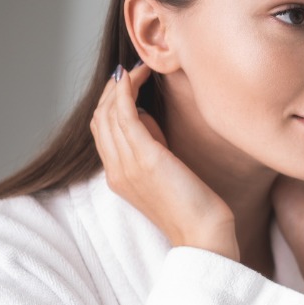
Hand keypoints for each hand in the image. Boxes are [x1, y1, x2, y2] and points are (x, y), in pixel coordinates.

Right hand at [89, 62, 238, 259]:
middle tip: (133, 71)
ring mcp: (126, 164)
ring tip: (140, 69)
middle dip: (113, 89)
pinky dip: (126, 90)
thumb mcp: (163, 172)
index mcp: (117, 176)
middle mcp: (115, 170)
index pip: (100, 130)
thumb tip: (144, 114)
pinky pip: (124, 114)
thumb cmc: (193, 206)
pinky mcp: (145, 158)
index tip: (129, 84)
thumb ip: (149, 146)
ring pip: (108, 112)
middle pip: (99, 117)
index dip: (111, 102)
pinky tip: (137, 75)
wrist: (203, 235)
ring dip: (121, 84)